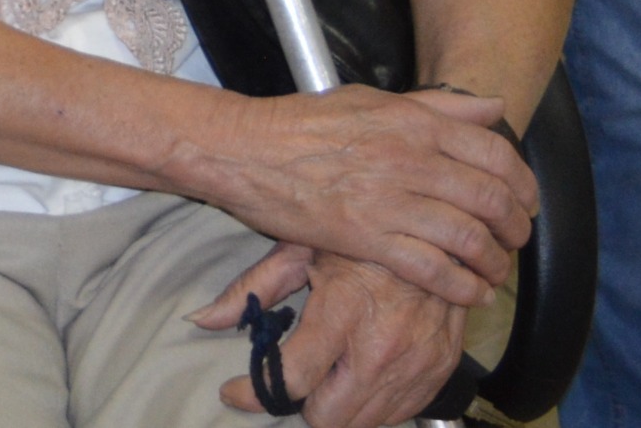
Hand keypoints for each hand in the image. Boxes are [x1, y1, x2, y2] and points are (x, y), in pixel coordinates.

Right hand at [196, 85, 533, 307]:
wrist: (244, 149)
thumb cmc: (303, 123)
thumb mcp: (372, 100)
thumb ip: (437, 106)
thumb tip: (495, 108)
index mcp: (414, 124)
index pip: (496, 155)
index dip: (524, 185)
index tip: (525, 203)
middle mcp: (409, 160)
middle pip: (491, 200)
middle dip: (515, 229)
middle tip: (514, 241)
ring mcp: (388, 200)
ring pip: (468, 238)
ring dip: (494, 262)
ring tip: (494, 272)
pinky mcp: (365, 237)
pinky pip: (432, 269)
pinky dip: (461, 286)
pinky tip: (469, 293)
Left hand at [198, 243, 476, 427]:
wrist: (438, 231)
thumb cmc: (359, 236)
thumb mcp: (300, 248)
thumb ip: (252, 288)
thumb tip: (201, 319)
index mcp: (342, 311)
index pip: (292, 379)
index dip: (254, 392)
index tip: (235, 391)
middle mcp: (381, 347)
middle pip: (328, 417)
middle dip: (302, 404)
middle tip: (293, 379)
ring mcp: (416, 364)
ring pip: (362, 423)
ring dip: (338, 407)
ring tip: (327, 373)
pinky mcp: (439, 371)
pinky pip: (398, 413)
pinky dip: (373, 404)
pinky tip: (360, 373)